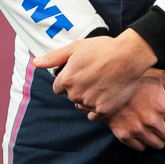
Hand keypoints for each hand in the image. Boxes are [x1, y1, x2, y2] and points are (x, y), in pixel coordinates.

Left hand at [37, 28, 158, 118]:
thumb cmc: (102, 49)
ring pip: (81, 106)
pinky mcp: (104, 110)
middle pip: (71, 97)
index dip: (68, 81)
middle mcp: (75, 94)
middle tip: (93, 76)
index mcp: (66, 79)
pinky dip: (97, 108)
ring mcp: (90, 103)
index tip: (80, 74)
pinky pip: (93, 115)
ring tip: (100, 85)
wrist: (129, 56)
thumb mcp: (75, 47)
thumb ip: (54, 57)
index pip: (58, 89)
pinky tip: (104, 96)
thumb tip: (35, 63)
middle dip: (78, 89)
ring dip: (87, 99)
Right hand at [105, 70, 164, 151]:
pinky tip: (140, 129)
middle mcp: (152, 121)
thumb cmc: (138, 79)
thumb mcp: (162, 78)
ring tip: (152, 125)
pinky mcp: (124, 136)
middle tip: (164, 120)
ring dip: (158, 136)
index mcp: (163, 106)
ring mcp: (137, 130)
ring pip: (159, 145)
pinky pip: (142, 148)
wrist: (107, 84)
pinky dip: (143, 141)